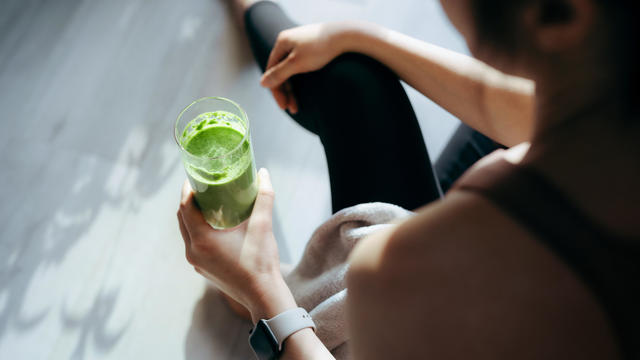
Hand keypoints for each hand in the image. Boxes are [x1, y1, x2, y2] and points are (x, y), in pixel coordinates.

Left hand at [177, 168, 295, 322]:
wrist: (262, 294)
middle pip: (182, 218)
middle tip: (201, 186)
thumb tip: (264, 173)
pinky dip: (198, 230)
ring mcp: (196, 262)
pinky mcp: (202, 269)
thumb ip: (263, 197)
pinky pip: (193, 244)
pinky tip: (213, 225)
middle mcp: (193, 251)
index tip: (195, 176)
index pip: (185, 207)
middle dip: (189, 200)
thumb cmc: (261, 261)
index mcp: (202, 240)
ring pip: (186, 232)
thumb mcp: (263, 226)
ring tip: (206, 202)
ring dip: (192, 216)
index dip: (188, 189)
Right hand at [260, 22, 351, 113]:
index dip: (275, 89)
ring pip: (291, 71)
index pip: (271, 70)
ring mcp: (300, 44)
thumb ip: (279, 74)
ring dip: (293, 89)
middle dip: (286, 92)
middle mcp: (288, 42)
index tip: (283, 106)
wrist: (346, 36)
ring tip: (298, 106)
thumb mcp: (297, 63)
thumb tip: (262, 83)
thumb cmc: (321, 49)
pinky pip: (300, 68)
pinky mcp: (311, 48)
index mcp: (282, 42)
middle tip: (292, 109)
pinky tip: (304, 92)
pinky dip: (300, 81)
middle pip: (281, 71)